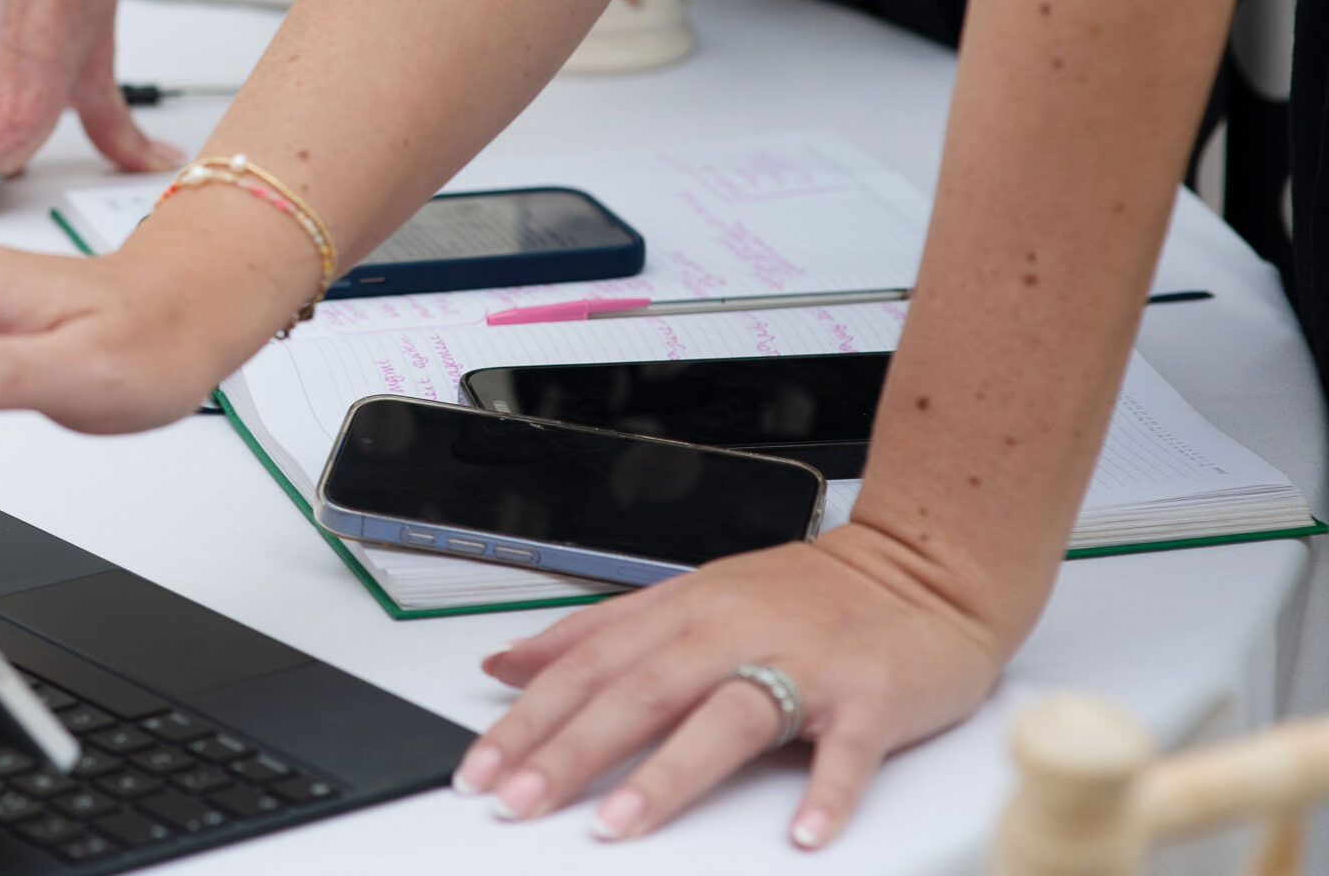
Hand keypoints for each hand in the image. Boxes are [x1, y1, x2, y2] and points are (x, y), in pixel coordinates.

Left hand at [458, 524, 1006, 847]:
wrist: (923, 571)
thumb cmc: (802, 596)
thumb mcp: (686, 598)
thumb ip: (596, 633)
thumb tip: (506, 662)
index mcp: (684, 610)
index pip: (587, 665)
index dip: (529, 717)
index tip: (481, 767)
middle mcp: (733, 631)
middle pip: (638, 691)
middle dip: (571, 750)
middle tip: (520, 801)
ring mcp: (804, 662)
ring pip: (725, 716)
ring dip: (669, 773)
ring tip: (620, 825)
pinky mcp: (872, 696)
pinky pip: (847, 749)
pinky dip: (824, 791)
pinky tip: (801, 833)